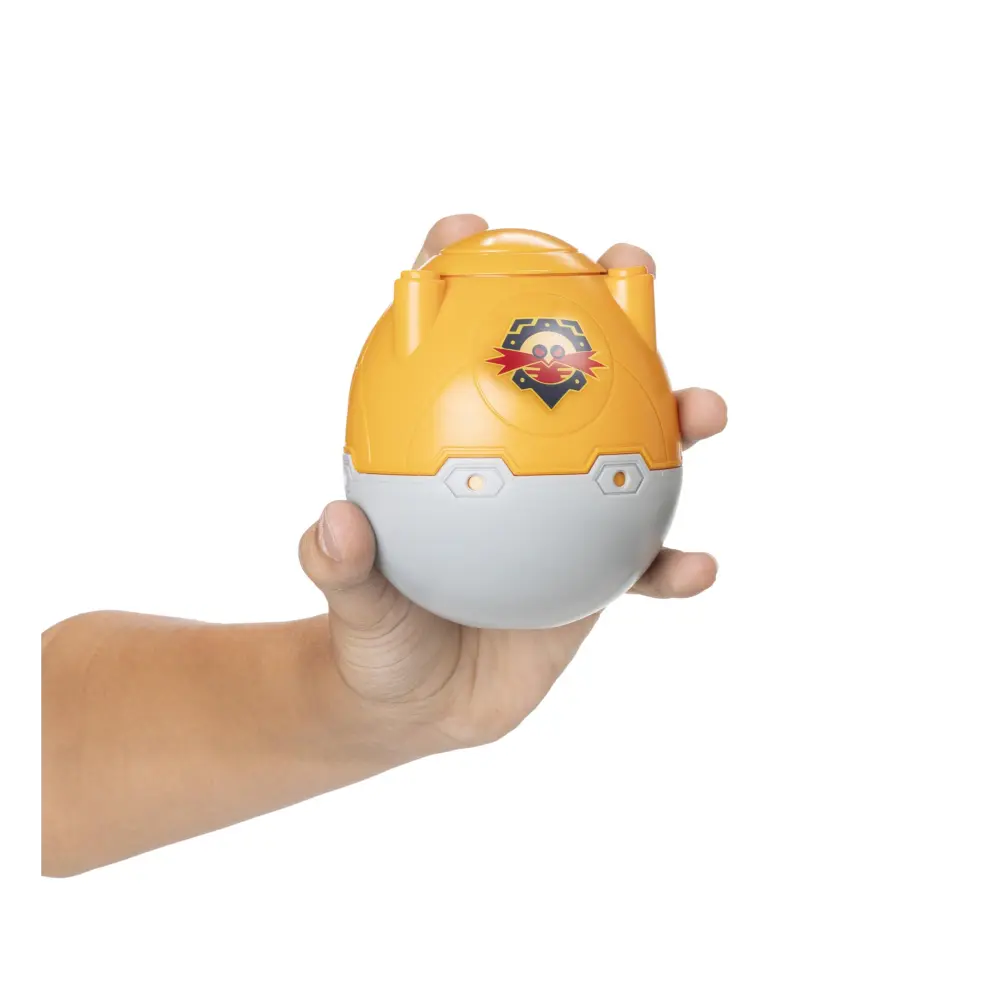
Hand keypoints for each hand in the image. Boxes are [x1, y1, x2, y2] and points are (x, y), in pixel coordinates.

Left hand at [299, 215, 726, 750]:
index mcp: (455, 446)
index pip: (453, 345)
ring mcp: (572, 511)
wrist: (424, 705)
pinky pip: (651, 565)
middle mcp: (523, 462)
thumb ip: (342, 569)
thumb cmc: (378, 640)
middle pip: (571, 370)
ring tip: (704, 407)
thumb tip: (337, 524)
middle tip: (629, 264)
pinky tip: (698, 568)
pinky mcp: (606, 573)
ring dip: (678, 416)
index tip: (464, 228)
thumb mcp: (352, 608)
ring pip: (637, 449)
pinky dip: (677, 565)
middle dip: (608, 307)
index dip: (458, 276)